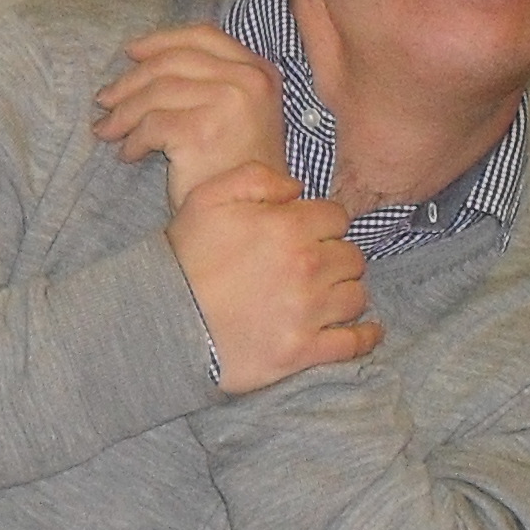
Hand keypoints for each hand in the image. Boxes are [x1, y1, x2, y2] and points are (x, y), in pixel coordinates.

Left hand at [93, 24, 286, 210]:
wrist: (250, 216)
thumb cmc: (237, 170)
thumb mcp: (239, 115)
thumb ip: (212, 82)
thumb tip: (144, 59)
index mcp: (259, 72)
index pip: (203, 36)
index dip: (161, 40)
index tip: (131, 52)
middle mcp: (249, 81)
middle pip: (173, 61)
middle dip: (130, 80)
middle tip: (104, 100)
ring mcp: (229, 102)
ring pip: (157, 92)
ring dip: (124, 113)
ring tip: (108, 130)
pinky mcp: (203, 130)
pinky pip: (152, 124)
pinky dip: (133, 140)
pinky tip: (129, 155)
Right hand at [169, 162, 378, 391]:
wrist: (163, 322)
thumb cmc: (184, 258)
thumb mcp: (207, 198)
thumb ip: (256, 178)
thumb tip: (297, 188)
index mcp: (289, 227)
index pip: (337, 217)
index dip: (323, 224)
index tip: (308, 234)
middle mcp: (307, 267)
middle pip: (352, 257)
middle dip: (336, 258)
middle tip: (314, 267)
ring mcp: (309, 312)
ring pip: (356, 296)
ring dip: (346, 293)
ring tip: (327, 296)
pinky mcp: (304, 351)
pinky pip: (354, 342)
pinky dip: (366, 336)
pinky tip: (367, 330)